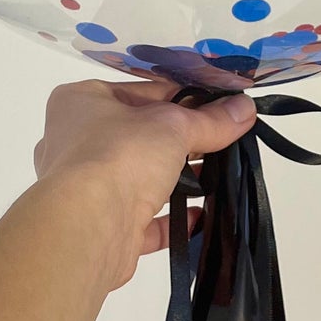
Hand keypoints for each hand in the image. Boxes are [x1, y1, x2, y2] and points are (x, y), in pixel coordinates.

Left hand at [33, 79, 256, 290]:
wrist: (89, 228)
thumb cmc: (120, 156)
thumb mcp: (174, 126)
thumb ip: (211, 120)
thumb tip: (245, 108)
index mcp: (81, 101)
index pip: (141, 92)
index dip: (182, 96)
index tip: (218, 104)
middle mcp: (76, 141)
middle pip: (141, 135)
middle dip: (182, 141)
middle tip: (223, 139)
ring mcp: (86, 187)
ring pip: (141, 177)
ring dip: (178, 179)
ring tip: (219, 174)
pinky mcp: (101, 225)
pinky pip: (143, 217)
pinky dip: (172, 217)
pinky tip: (202, 215)